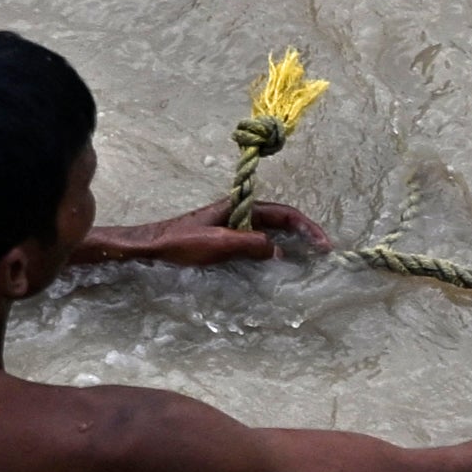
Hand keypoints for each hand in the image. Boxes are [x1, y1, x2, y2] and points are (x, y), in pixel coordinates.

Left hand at [85, 200, 320, 266]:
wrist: (149, 247)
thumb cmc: (180, 242)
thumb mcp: (217, 243)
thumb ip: (249, 244)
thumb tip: (278, 251)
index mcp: (240, 207)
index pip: (283, 213)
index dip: (306, 227)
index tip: (322, 244)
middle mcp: (239, 213)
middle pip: (280, 220)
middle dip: (303, 233)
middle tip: (322, 251)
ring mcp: (231, 226)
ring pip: (269, 231)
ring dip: (290, 242)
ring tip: (305, 258)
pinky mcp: (223, 240)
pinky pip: (255, 242)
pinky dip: (271, 250)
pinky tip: (274, 264)